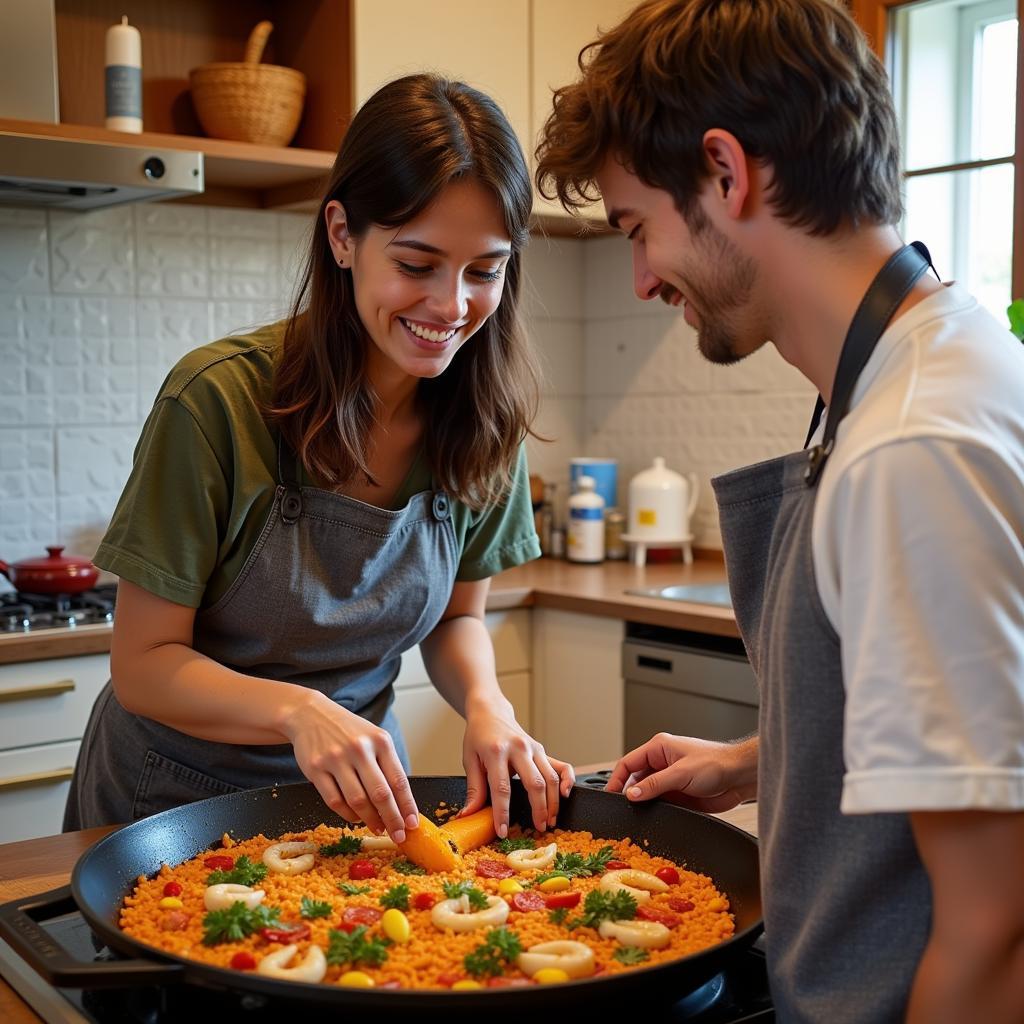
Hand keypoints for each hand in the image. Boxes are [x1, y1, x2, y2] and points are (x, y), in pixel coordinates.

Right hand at [280, 691, 420, 841]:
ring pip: (357, 801)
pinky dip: (348, 815)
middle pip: (380, 794)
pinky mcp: (315, 769)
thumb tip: (402, 804)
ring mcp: (336, 758)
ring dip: (370, 820)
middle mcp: (359, 748)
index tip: (413, 824)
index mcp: (380, 741)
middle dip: (393, 820)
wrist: (311, 715)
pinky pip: (334, 801)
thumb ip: (387, 766)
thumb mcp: (374, 738)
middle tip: (399, 836)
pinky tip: (356, 817)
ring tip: (378, 827)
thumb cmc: (349, 731)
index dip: (407, 806)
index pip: (398, 780)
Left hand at [460, 705, 574, 836]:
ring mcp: (534, 748)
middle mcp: (519, 748)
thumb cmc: (478, 737)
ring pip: (550, 778)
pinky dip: (567, 780)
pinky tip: (565, 795)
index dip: (502, 813)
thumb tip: (468, 815)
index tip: (503, 832)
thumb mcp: (469, 760)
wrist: (490, 713)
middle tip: (538, 829)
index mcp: (496, 751)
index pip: (501, 788)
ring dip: (553, 802)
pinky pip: (561, 766)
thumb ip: (474, 789)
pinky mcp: (542, 750)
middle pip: (535, 783)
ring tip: (550, 821)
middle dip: (539, 809)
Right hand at [605, 732, 756, 812]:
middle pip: (636, 779)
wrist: (741, 777)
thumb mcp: (681, 773)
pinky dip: (656, 810)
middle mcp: (662, 763)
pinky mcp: (679, 794)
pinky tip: (653, 817)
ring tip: (637, 815)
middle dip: (629, 793)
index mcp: (659, 748)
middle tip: (622, 809)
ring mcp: (670, 779)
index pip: (629, 762)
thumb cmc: (716, 763)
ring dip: (643, 803)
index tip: (609, 794)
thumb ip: (655, 785)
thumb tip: (631, 794)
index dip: (617, 779)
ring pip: (648, 793)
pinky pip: (661, 803)